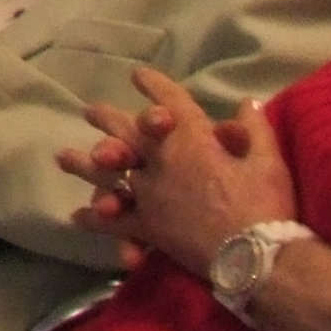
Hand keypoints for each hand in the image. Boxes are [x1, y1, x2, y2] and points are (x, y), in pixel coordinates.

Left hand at [61, 65, 292, 272]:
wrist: (255, 256)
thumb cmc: (265, 206)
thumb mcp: (268, 163)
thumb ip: (254, 129)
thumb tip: (245, 102)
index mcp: (192, 141)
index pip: (171, 103)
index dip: (155, 86)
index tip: (139, 75)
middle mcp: (161, 161)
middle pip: (126, 133)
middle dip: (108, 119)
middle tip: (91, 111)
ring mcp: (149, 193)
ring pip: (108, 174)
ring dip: (84, 164)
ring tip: (62, 157)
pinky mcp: (146, 225)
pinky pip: (113, 223)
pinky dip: (95, 220)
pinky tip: (77, 217)